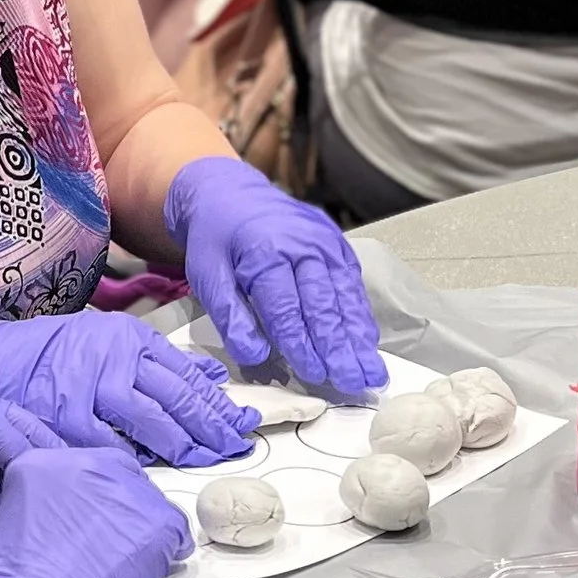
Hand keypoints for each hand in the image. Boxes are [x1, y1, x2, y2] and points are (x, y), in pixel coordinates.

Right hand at [0, 314, 256, 466]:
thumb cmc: (39, 359)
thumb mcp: (101, 345)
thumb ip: (154, 363)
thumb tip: (210, 377)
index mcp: (125, 337)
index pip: (184, 373)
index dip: (217, 403)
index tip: (243, 424)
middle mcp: (113, 354)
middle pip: (177, 396)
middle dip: (211, 428)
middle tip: (236, 450)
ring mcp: (89, 382)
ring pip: (151, 420)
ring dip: (181, 446)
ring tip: (204, 464)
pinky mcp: (65, 412)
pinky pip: (110, 444)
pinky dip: (132, 460)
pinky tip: (152, 474)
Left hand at [167, 156, 386, 401]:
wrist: (230, 193)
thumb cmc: (216, 240)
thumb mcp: (206, 274)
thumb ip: (229, 315)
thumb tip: (255, 355)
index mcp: (266, 252)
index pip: (286, 308)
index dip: (302, 345)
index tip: (315, 376)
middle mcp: (302, 246)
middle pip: (324, 305)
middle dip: (340, 348)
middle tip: (353, 384)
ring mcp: (325, 244)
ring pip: (345, 298)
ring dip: (359, 339)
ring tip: (371, 373)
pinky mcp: (338, 247)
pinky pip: (352, 286)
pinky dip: (361, 317)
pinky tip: (368, 344)